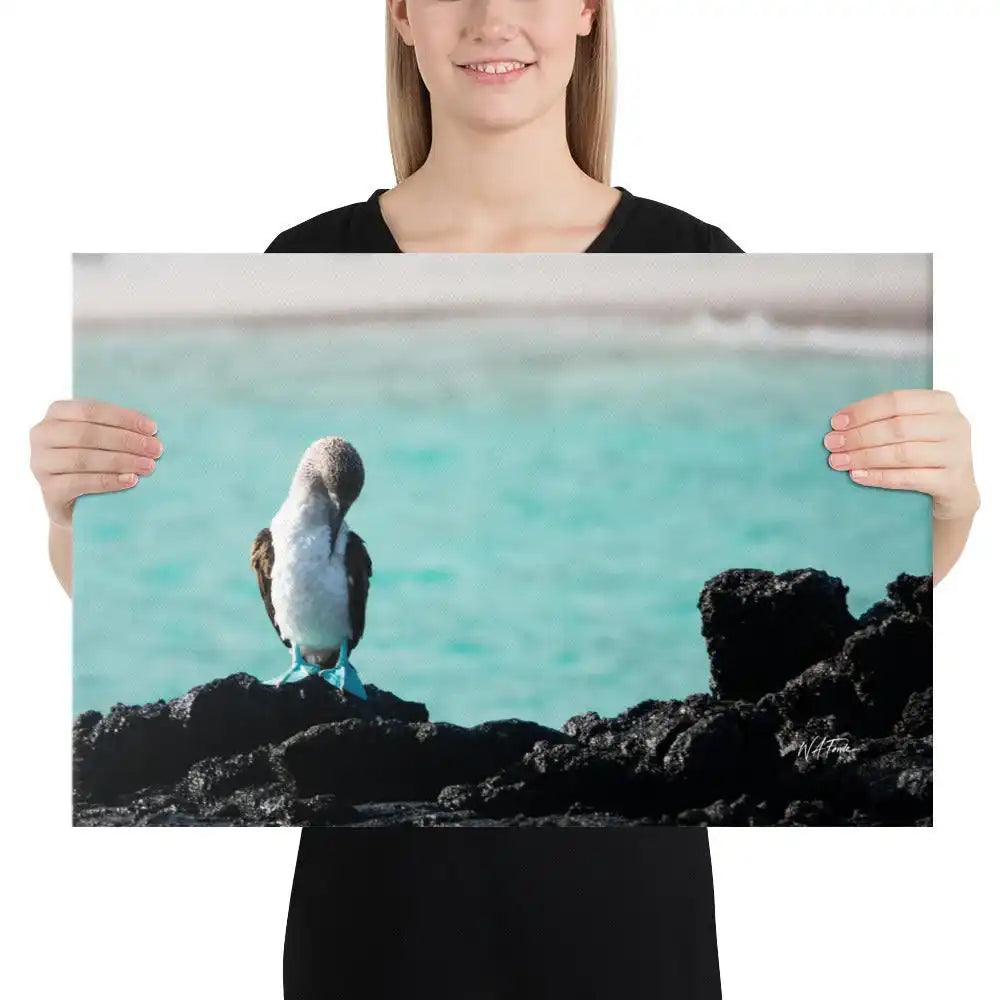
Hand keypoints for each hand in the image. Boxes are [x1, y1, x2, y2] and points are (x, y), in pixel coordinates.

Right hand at [29, 398, 162, 527]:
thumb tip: (151, 430)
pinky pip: (80, 483)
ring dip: (121, 461)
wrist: (78, 504)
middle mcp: (42, 435)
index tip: (153, 428)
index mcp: (56, 414)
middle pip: (87, 434)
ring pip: (84, 459)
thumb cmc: (94, 462)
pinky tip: (131, 480)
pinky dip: (109, 481)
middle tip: (156, 449)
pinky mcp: (48, 490)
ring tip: (149, 466)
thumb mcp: (101, 440)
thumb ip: (115, 428)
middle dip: (127, 441)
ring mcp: (41, 463)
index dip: (124, 418)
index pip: (91, 410)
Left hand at [822, 389, 979, 520]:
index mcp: (942, 403)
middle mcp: (954, 425)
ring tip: (838, 461)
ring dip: (864, 457)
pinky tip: (857, 476)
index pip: (897, 401)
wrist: (956, 489)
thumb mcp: (916, 427)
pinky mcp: (952, 482)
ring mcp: (956, 454)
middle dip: (858, 436)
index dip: (863, 411)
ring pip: (902, 453)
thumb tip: (840, 423)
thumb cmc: (926, 452)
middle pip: (897, 427)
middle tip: (832, 443)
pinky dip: (879, 477)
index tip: (836, 422)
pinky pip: (908, 478)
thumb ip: (887, 419)